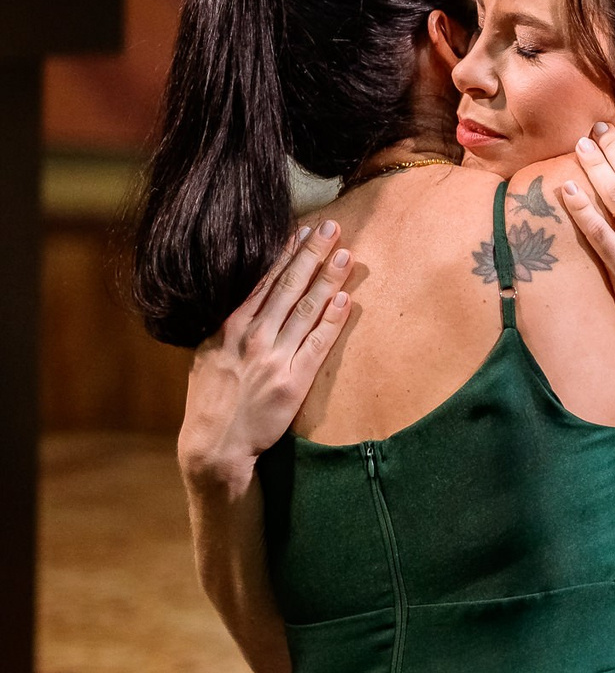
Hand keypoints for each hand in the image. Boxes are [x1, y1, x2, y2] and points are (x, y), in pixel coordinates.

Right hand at [177, 221, 353, 496]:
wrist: (214, 445)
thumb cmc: (213, 399)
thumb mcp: (209, 354)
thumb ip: (228, 327)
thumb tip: (246, 300)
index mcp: (229, 326)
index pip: (262, 281)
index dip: (285, 253)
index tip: (301, 228)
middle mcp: (252, 337)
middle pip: (287, 287)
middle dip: (311, 255)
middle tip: (331, 227)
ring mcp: (273, 358)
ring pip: (306, 310)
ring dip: (327, 280)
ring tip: (346, 255)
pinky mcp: (293, 382)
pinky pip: (317, 344)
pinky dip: (332, 321)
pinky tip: (345, 300)